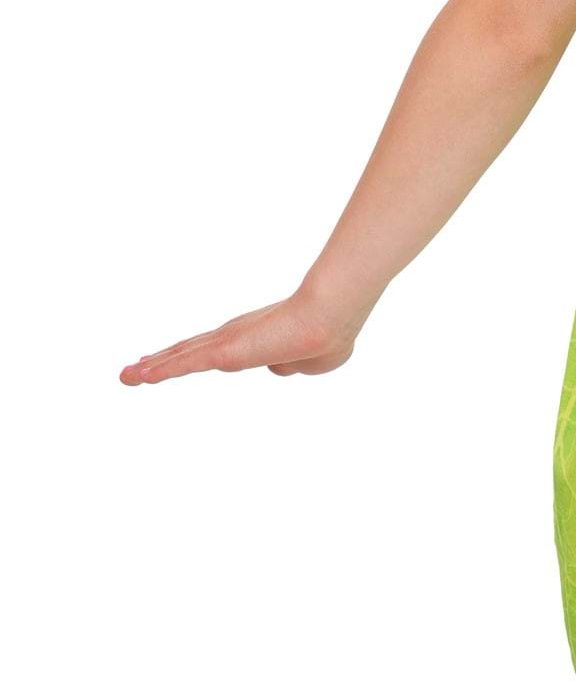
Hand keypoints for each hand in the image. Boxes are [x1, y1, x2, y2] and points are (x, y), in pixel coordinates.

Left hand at [119, 286, 361, 385]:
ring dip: (151, 368)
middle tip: (134, 369)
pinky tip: (139, 376)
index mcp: (252, 341)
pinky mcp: (224, 351)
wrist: (328, 320)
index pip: (212, 350)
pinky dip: (160, 370)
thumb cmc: (328, 338)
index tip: (168, 362)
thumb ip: (291, 365)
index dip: (187, 356)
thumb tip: (279, 368)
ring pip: (180, 357)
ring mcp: (226, 343)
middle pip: (187, 351)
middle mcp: (232, 337)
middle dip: (160, 361)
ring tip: (125, 376)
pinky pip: (184, 364)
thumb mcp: (310, 364)